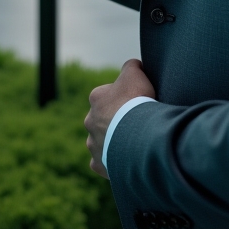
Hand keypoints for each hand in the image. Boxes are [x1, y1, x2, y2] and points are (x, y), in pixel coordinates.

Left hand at [84, 59, 155, 178]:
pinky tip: (125, 160)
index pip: (107, 95)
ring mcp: (93, 144)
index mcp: (97, 98)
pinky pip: (103, 163)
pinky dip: (112, 162)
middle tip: (135, 125)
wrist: (139, 136)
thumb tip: (134, 65)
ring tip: (133, 144)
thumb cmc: (137, 102)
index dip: (123, 99)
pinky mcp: (99, 164)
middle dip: (115, 122)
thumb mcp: (136, 74)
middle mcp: (90, 121)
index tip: (135, 104)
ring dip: (113, 142)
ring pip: (101, 142)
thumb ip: (132, 67)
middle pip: (103, 120)